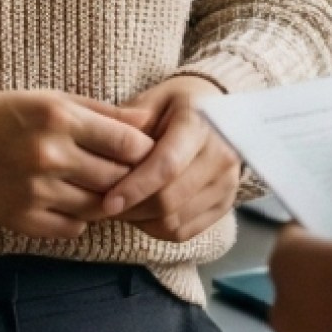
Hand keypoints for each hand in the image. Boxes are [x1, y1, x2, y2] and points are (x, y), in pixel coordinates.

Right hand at [0, 91, 154, 240]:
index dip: (145, 151)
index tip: (146, 154)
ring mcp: (35, 190)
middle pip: (118, 178)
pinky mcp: (22, 218)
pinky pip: (73, 229)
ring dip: (105, 202)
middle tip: (128, 175)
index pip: (128, 144)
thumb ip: (102, 112)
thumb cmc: (9, 116)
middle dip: (129, 179)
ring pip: (99, 208)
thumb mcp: (53, 100)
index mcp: (58, 117)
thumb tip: (147, 124)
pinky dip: (79, 220)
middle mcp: (48, 154)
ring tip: (98, 189)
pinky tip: (70, 202)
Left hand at [100, 74, 241, 241]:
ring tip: (121, 207)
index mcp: (200, 124)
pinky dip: (157, 229)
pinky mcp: (225, 204)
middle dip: (132, 209)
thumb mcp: (152, 99)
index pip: (168, 165)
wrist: (218, 114)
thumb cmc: (176, 105)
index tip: (108, 202)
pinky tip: (142, 213)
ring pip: (176, 222)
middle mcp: (221, 155)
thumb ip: (129, 122)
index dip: (135, 187)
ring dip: (141, 221)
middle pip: (170, 200)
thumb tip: (103, 144)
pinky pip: (184, 232)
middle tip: (103, 206)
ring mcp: (227, 183)